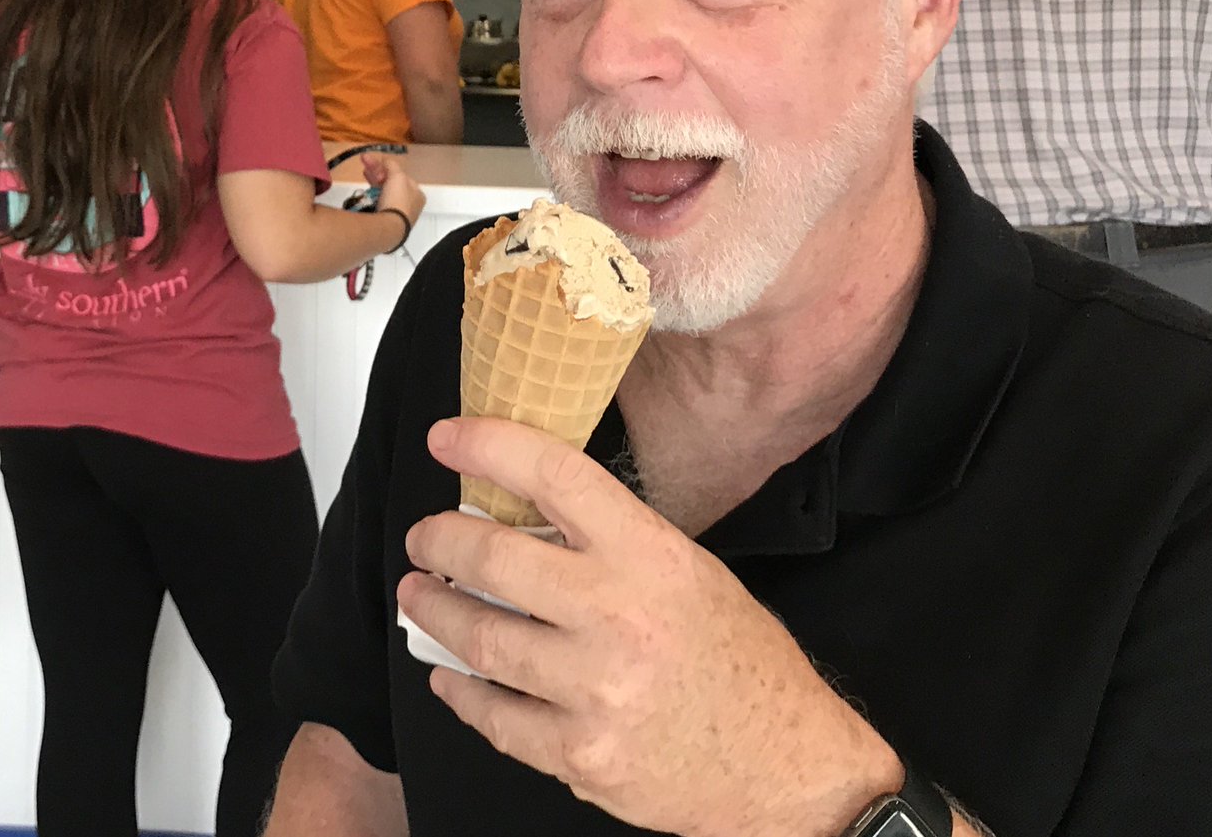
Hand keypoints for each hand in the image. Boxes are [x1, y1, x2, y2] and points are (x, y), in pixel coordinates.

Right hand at [360, 154, 424, 230]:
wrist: (389, 227)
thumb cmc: (397, 201)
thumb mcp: (397, 176)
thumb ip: (392, 165)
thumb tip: (386, 160)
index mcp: (417, 194)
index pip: (402, 176)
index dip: (389, 168)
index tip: (378, 162)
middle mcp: (409, 204)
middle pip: (391, 183)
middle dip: (378, 172)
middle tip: (366, 162)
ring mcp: (397, 213)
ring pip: (384, 193)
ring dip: (374, 182)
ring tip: (364, 172)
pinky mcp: (385, 220)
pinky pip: (378, 203)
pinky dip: (372, 195)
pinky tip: (365, 190)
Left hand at [397, 417, 901, 836]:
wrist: (791, 772)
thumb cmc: (746, 668)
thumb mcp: (691, 574)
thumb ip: (611, 544)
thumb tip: (524, 515)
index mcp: (650, 557)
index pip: (553, 476)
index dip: (488, 447)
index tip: (448, 439)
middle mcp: (618, 617)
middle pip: (493, 558)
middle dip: (439, 539)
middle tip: (424, 536)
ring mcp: (596, 691)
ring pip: (479, 638)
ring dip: (435, 611)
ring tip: (420, 595)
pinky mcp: (581, 756)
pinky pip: (495, 718)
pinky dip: (461, 691)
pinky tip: (449, 674)